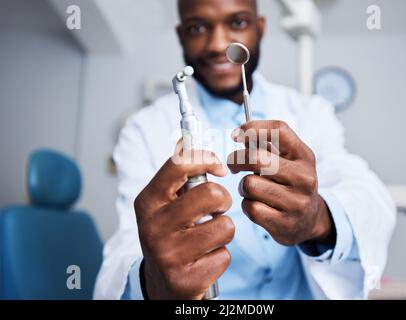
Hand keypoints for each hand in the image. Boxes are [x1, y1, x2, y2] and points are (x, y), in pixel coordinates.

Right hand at [134, 149, 233, 299]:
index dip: (206, 159)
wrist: (161, 283)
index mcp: (148, 201)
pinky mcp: (184, 279)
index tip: (219, 167)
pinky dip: (220, 256)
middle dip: (223, 199)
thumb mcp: (164, 203)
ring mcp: (167, 254)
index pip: (179, 164)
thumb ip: (177, 174)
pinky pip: (224, 256)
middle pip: (211, 194)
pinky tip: (204, 259)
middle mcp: (153, 226)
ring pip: (224, 226)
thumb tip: (186, 137)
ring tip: (208, 237)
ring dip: (223, 231)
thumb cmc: (169, 234)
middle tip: (216, 208)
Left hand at [227, 120, 334, 246]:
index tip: (236, 134)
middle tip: (232, 165)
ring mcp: (297, 202)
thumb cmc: (289, 183)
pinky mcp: (285, 223)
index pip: (279, 130)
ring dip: (243, 186)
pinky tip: (255, 205)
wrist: (309, 219)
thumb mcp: (287, 160)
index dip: (252, 128)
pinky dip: (247, 205)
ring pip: (250, 184)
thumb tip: (239, 133)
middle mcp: (304, 177)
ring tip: (251, 189)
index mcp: (305, 156)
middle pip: (257, 158)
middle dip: (237, 160)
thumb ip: (266, 144)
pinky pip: (251, 207)